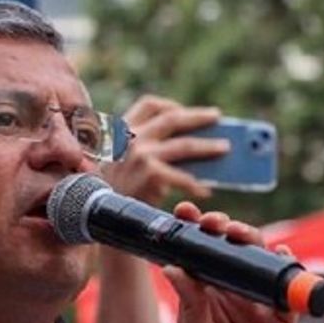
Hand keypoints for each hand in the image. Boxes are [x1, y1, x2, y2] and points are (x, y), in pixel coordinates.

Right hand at [100, 95, 228, 204]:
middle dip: (198, 116)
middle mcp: (131, 138)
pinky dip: (196, 185)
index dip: (170, 105)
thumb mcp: (120, 163)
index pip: (149, 105)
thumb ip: (144, 150)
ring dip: (208, 146)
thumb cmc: (113, 193)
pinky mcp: (151, 174)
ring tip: (224, 149)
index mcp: (121, 131)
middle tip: (217, 117)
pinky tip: (205, 191)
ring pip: (185, 145)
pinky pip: (184, 177)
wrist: (98, 218)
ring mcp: (141, 154)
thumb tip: (190, 148)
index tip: (186, 111)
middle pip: (172, 118)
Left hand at [166, 202, 297, 322]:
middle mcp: (230, 302)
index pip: (197, 259)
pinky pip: (289, 292)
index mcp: (202, 304)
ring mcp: (258, 311)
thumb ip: (191, 306)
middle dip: (223, 232)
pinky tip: (281, 255)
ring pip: (258, 266)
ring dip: (253, 244)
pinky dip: (288, 271)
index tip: (183, 213)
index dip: (191, 234)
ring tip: (241, 234)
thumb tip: (174, 266)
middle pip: (230, 255)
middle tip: (214, 222)